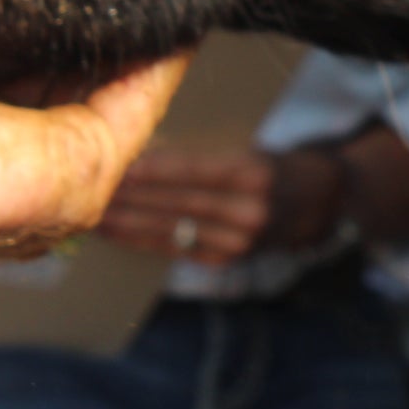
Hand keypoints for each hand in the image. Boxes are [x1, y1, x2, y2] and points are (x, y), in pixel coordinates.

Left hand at [0, 0, 189, 316]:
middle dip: (105, 21)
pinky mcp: (85, 174)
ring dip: (144, 35)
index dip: (52, 13)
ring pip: (115, 92)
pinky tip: (182, 12)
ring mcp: (52, 171)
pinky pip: (138, 107)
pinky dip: (163, 60)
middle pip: (75, 79)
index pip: (23, 63)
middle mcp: (10, 155)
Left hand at [95, 144, 347, 264]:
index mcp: (253, 173)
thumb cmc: (272, 164)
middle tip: (89, 189)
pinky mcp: (229, 260)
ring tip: (92, 213)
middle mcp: (248, 211)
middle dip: (130, 198)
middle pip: (177, 203)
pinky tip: (115, 232)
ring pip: (171, 230)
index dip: (152, 170)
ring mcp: (239, 240)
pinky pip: (176, 249)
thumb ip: (204, 153)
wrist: (319, 203)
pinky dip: (142, 240)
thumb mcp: (247, 148)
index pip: (193, 171)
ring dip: (127, 222)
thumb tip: (143, 150)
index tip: (118, 165)